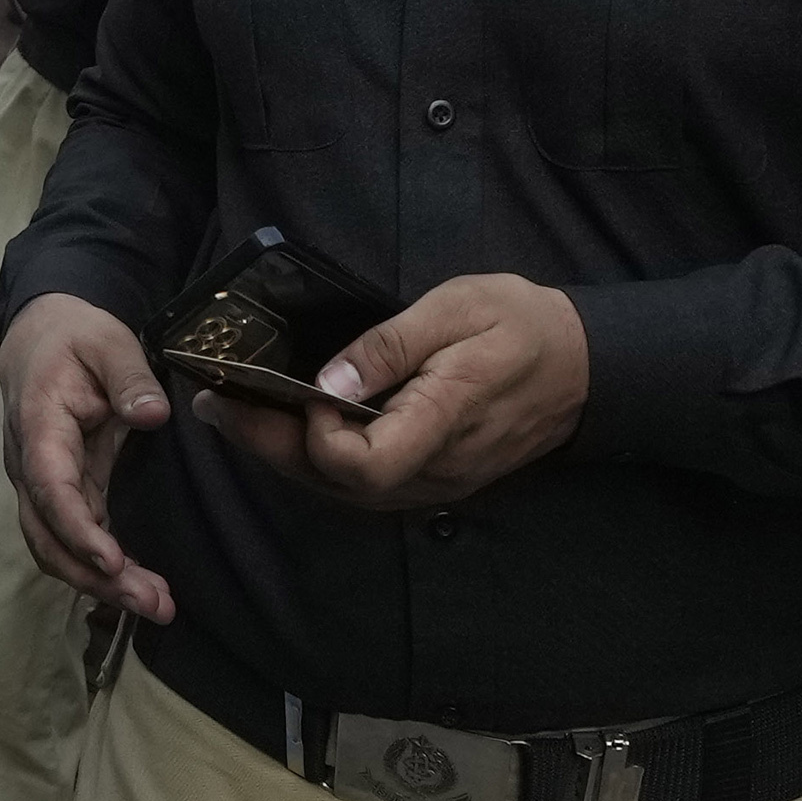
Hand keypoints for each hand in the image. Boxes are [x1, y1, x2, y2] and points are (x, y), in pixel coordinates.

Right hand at [0, 295, 174, 619]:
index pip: (49, 486)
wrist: (41, 338)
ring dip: (99, 583)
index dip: (77, 528)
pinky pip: (71, 541)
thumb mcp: (108, 342)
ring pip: (55, 547)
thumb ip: (130, 376)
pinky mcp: (60, 495)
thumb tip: (152, 414)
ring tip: (155, 605)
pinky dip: (100, 571)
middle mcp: (29, 465)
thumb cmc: (76, 338)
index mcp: (39, 426)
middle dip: (94, 576)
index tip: (111, 559)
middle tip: (151, 603)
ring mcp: (40, 485)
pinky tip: (138, 588)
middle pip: (47, 535)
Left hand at [193, 273, 585, 511]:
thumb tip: (327, 381)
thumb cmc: (521, 324)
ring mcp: (434, 483)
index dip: (318, 440)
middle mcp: (436, 470)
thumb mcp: (457, 309)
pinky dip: (315, 460)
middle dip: (269, 445)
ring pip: (344, 491)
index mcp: (445, 422)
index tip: (301, 392)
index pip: (365, 466)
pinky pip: (361, 485)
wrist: (585, 365)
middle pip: (338, 485)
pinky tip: (285, 427)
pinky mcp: (431, 481)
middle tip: (216, 405)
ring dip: (285, 455)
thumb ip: (391, 346)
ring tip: (234, 413)